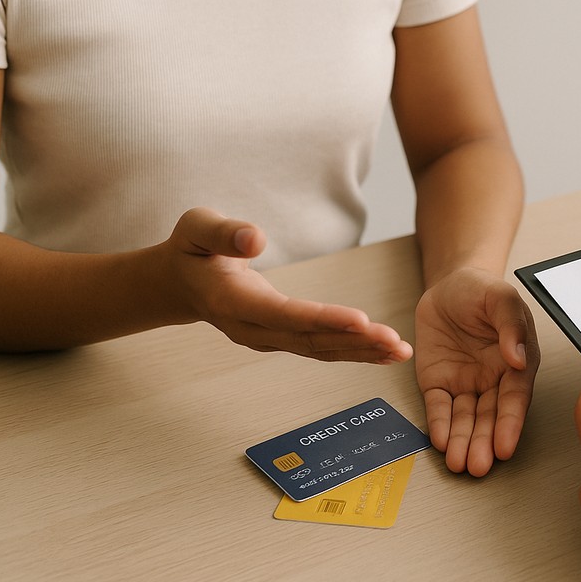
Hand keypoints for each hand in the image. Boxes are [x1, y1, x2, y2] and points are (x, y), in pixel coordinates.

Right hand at [163, 208, 412, 362]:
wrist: (180, 282)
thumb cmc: (192, 249)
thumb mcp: (196, 228)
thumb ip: (224, 232)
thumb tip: (256, 238)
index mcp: (232, 303)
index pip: (283, 314)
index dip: (323, 319)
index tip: (360, 320)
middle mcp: (253, 329)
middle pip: (310, 340)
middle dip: (356, 342)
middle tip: (395, 342)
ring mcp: (268, 338)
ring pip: (320, 350)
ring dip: (362, 352)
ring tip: (400, 351)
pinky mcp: (282, 338)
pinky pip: (321, 349)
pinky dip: (354, 352)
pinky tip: (384, 353)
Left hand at [413, 267, 539, 475]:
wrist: (449, 284)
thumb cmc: (481, 290)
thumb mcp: (501, 298)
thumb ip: (511, 324)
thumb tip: (518, 357)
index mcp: (516, 362)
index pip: (514, 398)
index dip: (510, 423)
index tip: (505, 446)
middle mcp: (493, 378)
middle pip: (490, 416)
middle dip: (484, 442)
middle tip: (479, 466)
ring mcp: (466, 383)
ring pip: (466, 418)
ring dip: (463, 441)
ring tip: (460, 464)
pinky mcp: (439, 382)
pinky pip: (439, 406)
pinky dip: (439, 424)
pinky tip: (440, 441)